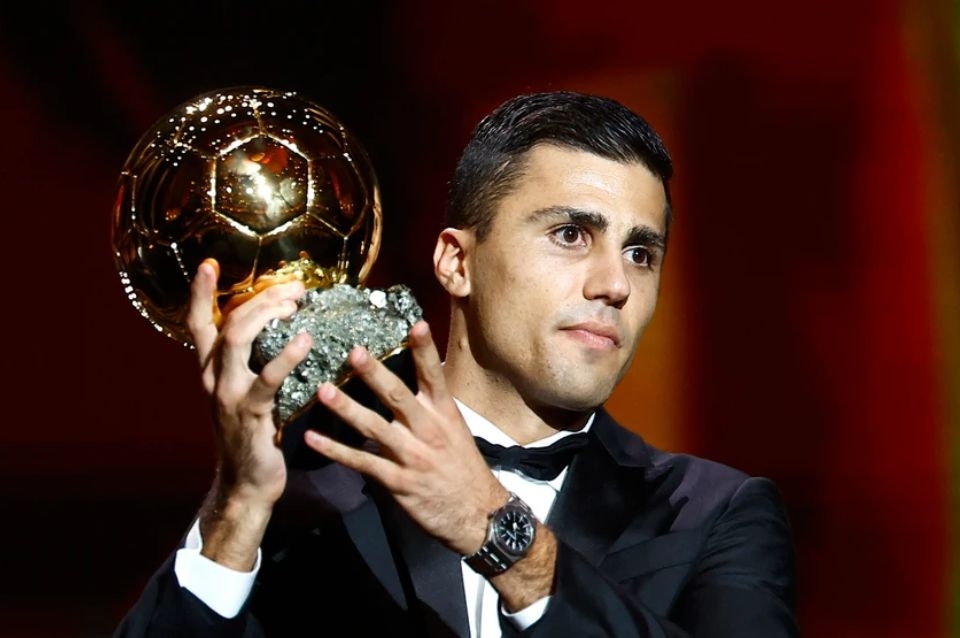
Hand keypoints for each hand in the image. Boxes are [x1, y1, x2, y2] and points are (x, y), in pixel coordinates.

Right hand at [187, 259, 309, 567]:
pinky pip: (267, 379)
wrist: (246, 482)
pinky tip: (306, 342)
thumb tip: (288, 329)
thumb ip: (255, 364)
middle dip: (261, 298)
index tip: (209, 263)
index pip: (199, 324)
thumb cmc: (254, 434)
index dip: (201, 293)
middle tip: (294, 287)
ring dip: (268, 316)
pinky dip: (287, 356)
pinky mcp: (249, 413)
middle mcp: (213, 377)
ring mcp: (227, 394)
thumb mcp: (247, 393)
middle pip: (229, 322)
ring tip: (296, 304)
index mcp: (211, 370)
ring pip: (239, 340)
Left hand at [304, 321, 506, 555]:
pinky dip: (335, 451)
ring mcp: (412, 456)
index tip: (416, 324)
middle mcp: (428, 430)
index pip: (434, 376)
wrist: (477, 515)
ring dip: (346, 409)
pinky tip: (312, 439)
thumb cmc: (463, 468)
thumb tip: (408, 383)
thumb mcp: (455, 431)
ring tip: (322, 390)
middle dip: (375, 373)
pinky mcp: (397, 482)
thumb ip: (430, 409)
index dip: (425, 350)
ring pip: (374, 428)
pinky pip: (362, 463)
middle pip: (398, 396)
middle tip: (353, 351)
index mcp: (444, 414)